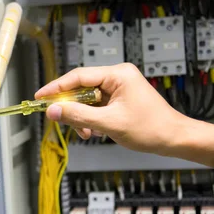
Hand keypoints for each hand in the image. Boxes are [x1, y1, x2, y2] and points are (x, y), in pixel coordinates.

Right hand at [35, 63, 213, 166]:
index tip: (39, 97)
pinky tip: (96, 132)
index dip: (56, 88)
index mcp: (118, 74)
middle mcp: (117, 77)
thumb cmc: (150, 129)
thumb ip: (78, 116)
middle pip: (81, 88)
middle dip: (72, 108)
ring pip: (87, 100)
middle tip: (62, 122)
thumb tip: (52, 110)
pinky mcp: (119, 99)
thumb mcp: (109, 123)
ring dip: (82, 118)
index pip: (78, 76)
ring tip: (87, 133)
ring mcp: (118, 88)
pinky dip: (91, 120)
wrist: (174, 139)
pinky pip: (96, 107)